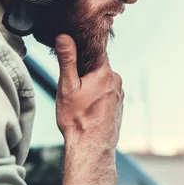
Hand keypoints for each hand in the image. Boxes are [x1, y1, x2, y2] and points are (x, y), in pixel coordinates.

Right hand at [54, 34, 123, 150]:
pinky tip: (87, 108)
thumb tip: (64, 36)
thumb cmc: (77, 119)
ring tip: (79, 101)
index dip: (82, 50)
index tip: (71, 54)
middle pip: (98, 66)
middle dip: (84, 72)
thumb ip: (67, 60)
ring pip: (102, 81)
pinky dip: (97, 96)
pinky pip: (106, 93)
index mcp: (106, 72)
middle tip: (71, 86)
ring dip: (91, 85)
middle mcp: (117, 81)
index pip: (95, 50)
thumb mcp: (67, 86)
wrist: (92, 148)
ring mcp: (120, 94)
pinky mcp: (119, 105)